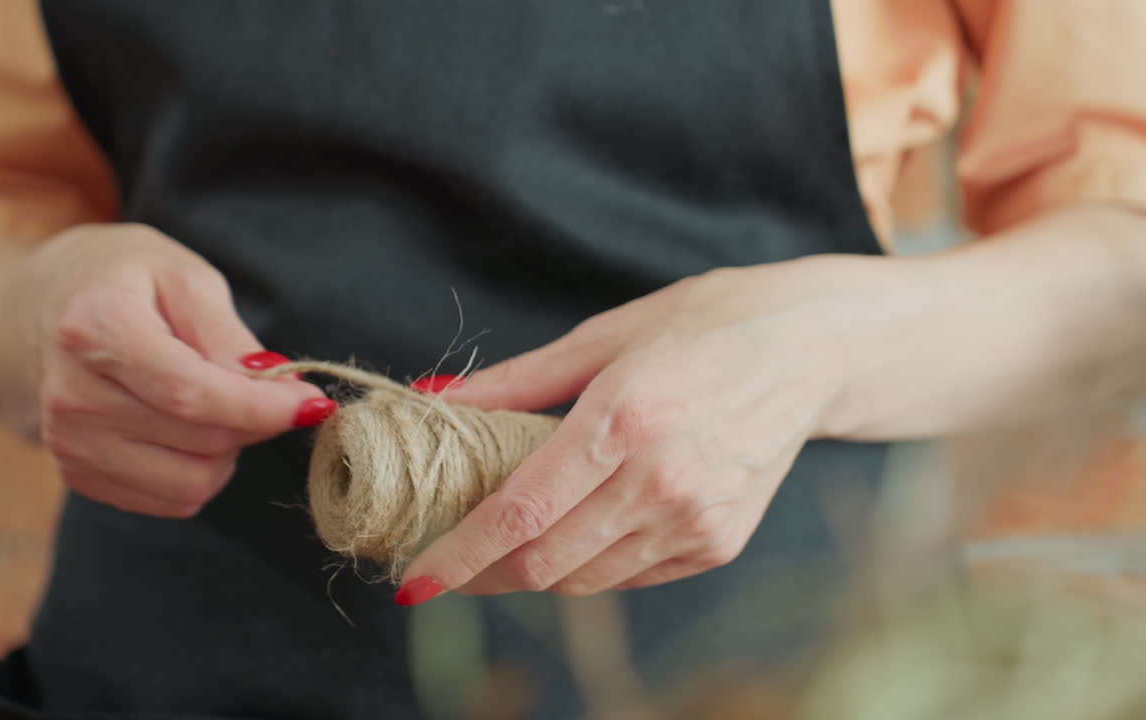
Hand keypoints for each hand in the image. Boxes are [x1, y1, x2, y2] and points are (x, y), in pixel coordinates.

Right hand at [24, 223, 335, 516]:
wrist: (45, 306)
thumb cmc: (127, 281)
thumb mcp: (185, 277)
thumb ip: (230, 336)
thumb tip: (279, 388)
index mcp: (97, 327)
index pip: (192, 393)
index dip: (263, 407)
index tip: (312, 404)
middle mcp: (73, 394)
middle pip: (201, 439)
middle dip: (253, 420)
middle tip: (263, 388)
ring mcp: (69, 443)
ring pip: (193, 482)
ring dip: (228, 451)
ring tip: (216, 404)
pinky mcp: (78, 476)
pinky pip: (173, 501)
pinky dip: (200, 471)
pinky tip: (187, 430)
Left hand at [396, 256, 898, 601]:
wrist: (815, 350)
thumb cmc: (709, 325)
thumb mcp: (606, 335)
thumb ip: (518, 380)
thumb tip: (440, 400)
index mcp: (623, 419)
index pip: (519, 512)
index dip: (460, 553)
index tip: (416, 576)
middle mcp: (661, 481)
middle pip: (544, 563)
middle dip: (484, 573)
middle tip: (449, 559)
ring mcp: (696, 519)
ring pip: (584, 580)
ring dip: (532, 572)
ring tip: (503, 545)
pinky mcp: (719, 542)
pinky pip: (630, 576)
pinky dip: (588, 565)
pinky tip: (573, 534)